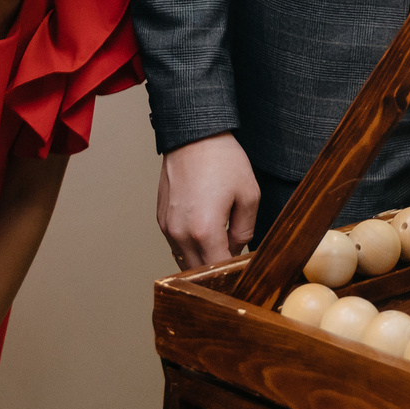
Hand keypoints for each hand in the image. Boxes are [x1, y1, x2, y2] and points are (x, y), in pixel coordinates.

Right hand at [158, 132, 258, 268]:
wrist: (193, 136)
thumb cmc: (222, 160)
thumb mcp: (248, 195)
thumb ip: (245, 230)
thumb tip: (237, 249)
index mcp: (205, 230)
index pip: (219, 268)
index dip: (234, 272)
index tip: (245, 270)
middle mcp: (180, 233)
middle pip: (198, 271)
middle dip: (216, 270)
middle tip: (235, 262)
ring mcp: (167, 227)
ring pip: (184, 261)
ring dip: (201, 260)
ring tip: (220, 247)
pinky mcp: (161, 219)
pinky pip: (176, 245)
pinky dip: (190, 247)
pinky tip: (205, 234)